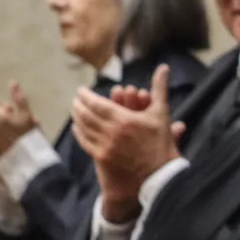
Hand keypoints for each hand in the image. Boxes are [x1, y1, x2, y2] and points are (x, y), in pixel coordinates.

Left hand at [71, 65, 177, 210]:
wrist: (159, 172)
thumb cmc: (161, 141)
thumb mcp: (161, 112)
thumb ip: (159, 88)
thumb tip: (164, 67)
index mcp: (124, 118)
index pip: (96, 103)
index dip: (86, 95)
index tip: (81, 90)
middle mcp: (111, 131)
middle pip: (86, 114)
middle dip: (78, 104)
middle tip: (75, 99)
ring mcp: (105, 145)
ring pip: (83, 127)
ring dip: (76, 117)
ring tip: (74, 110)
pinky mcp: (102, 157)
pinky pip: (85, 142)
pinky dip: (78, 133)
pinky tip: (77, 127)